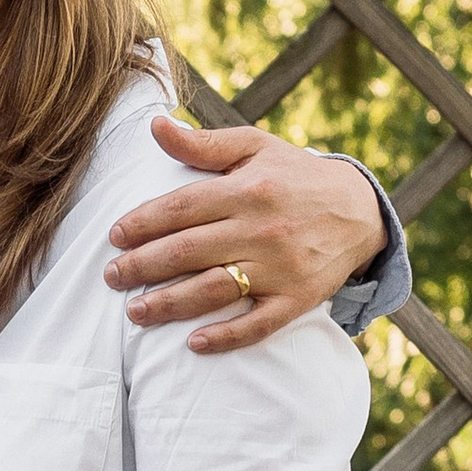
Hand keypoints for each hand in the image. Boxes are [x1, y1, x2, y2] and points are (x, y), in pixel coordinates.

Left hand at [104, 117, 382, 353]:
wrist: (360, 209)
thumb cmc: (294, 176)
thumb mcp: (255, 148)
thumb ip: (203, 144)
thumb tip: (155, 126)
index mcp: (247, 189)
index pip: (182, 208)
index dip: (143, 223)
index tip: (114, 237)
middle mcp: (262, 228)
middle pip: (189, 251)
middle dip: (143, 266)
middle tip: (111, 277)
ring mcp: (280, 267)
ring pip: (214, 289)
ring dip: (169, 304)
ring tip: (134, 312)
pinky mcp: (297, 299)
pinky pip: (259, 324)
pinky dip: (227, 336)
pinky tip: (194, 344)